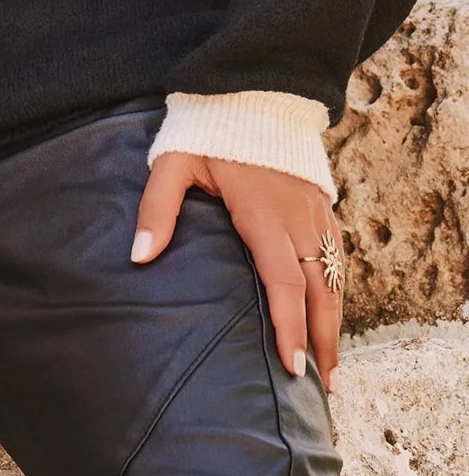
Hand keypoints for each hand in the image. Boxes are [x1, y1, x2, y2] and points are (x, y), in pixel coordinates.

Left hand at [130, 151, 344, 395]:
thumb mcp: (174, 163)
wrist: (251, 88)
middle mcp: (297, 217)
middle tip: (323, 387)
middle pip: (319, 290)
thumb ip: (158, 209)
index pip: (284, 283)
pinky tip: (331, 312)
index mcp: (264, 213)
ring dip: (334, 320)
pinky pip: (336, 255)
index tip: (293, 369)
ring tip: (331, 365)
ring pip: (333, 276)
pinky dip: (337, 289)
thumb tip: (139, 258)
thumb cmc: (209, 129)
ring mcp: (314, 211)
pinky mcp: (321, 204)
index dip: (290, 328)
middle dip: (323, 340)